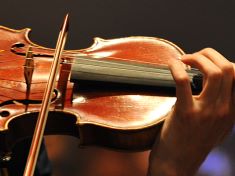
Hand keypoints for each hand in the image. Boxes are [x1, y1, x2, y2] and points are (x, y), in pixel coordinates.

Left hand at [148, 48, 234, 175]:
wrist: (176, 165)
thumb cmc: (190, 143)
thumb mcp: (213, 126)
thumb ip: (218, 108)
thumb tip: (211, 86)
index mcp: (232, 111)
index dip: (224, 62)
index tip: (207, 61)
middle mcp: (224, 111)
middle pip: (229, 68)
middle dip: (209, 54)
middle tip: (193, 57)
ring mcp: (206, 113)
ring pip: (213, 71)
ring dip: (197, 58)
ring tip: (183, 60)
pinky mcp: (186, 114)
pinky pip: (184, 82)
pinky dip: (177, 68)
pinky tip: (171, 65)